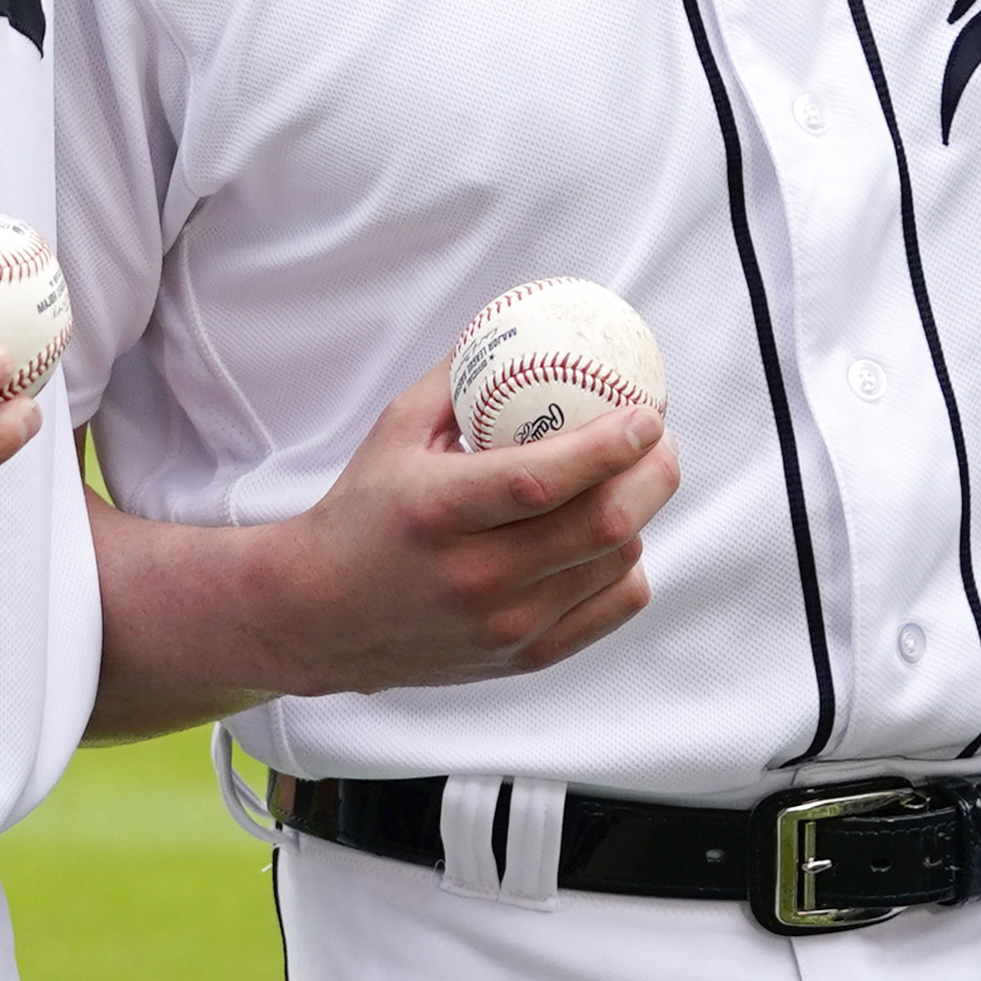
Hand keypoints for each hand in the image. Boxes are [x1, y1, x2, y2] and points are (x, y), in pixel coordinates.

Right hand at [88, 374, 667, 735]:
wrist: (320, 616)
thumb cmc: (362, 511)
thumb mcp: (395, 431)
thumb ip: (460, 377)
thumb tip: (521, 323)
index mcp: (438, 511)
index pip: (543, 480)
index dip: (609, 444)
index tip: (645, 412)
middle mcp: (475, 577)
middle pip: (601, 526)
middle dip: (653, 474)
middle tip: (660, 441)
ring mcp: (504, 626)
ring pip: (615, 563)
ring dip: (640, 514)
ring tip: (635, 479)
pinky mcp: (523, 658)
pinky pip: (611, 606)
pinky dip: (626, 566)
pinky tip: (611, 537)